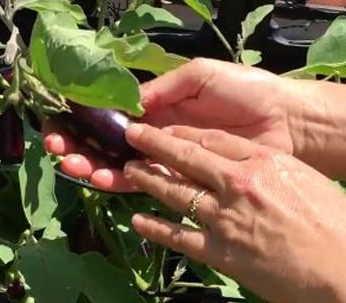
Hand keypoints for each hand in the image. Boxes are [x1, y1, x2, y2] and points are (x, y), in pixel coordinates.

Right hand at [44, 58, 300, 191]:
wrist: (286, 122)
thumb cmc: (247, 90)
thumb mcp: (200, 76)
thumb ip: (163, 88)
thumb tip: (126, 104)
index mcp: (155, 106)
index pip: (107, 115)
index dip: (80, 120)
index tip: (60, 123)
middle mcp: (153, 134)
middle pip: (104, 144)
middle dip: (77, 146)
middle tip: (59, 150)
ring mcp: (164, 159)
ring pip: (117, 165)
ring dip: (91, 166)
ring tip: (74, 166)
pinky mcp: (180, 181)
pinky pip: (143, 184)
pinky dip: (120, 183)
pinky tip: (102, 180)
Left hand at [121, 123, 345, 302]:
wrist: (343, 270)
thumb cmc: (334, 224)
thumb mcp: (303, 179)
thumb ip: (267, 168)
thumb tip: (244, 164)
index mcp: (262, 162)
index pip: (212, 140)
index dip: (183, 133)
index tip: (165, 128)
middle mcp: (237, 185)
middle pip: (187, 158)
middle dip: (154, 145)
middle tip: (131, 136)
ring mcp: (224, 219)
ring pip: (175, 193)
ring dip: (148, 180)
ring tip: (129, 171)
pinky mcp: (219, 252)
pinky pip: (178, 236)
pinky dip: (154, 229)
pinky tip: (138, 221)